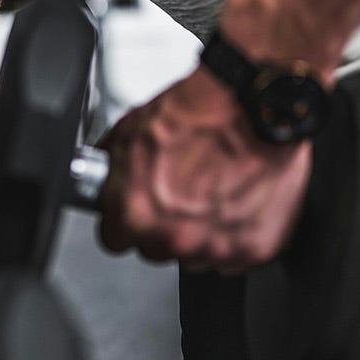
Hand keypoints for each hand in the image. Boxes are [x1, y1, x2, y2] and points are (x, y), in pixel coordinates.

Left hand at [98, 66, 310, 272]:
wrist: (251, 104)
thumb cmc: (197, 113)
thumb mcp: (128, 133)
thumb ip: (112, 172)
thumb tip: (104, 182)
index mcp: (136, 213)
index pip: (114, 239)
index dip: (124, 221)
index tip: (133, 210)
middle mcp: (175, 237)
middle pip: (155, 249)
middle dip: (162, 225)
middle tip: (179, 191)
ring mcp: (216, 246)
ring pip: (196, 255)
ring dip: (200, 232)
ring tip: (211, 190)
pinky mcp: (254, 248)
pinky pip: (235, 255)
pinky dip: (236, 233)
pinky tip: (235, 198)